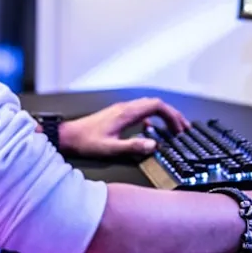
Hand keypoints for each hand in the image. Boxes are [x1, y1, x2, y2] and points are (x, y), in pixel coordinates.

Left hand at [58, 98, 189, 158]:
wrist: (68, 135)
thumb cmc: (86, 141)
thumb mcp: (110, 148)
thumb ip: (133, 146)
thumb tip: (153, 145)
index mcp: (126, 113)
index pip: (156, 106)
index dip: (171, 115)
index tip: (179, 128)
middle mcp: (125, 108)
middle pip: (155, 104)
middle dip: (172, 114)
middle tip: (182, 127)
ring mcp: (121, 110)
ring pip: (148, 106)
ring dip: (162, 115)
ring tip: (172, 127)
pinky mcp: (118, 114)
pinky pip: (140, 111)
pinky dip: (152, 117)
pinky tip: (151, 129)